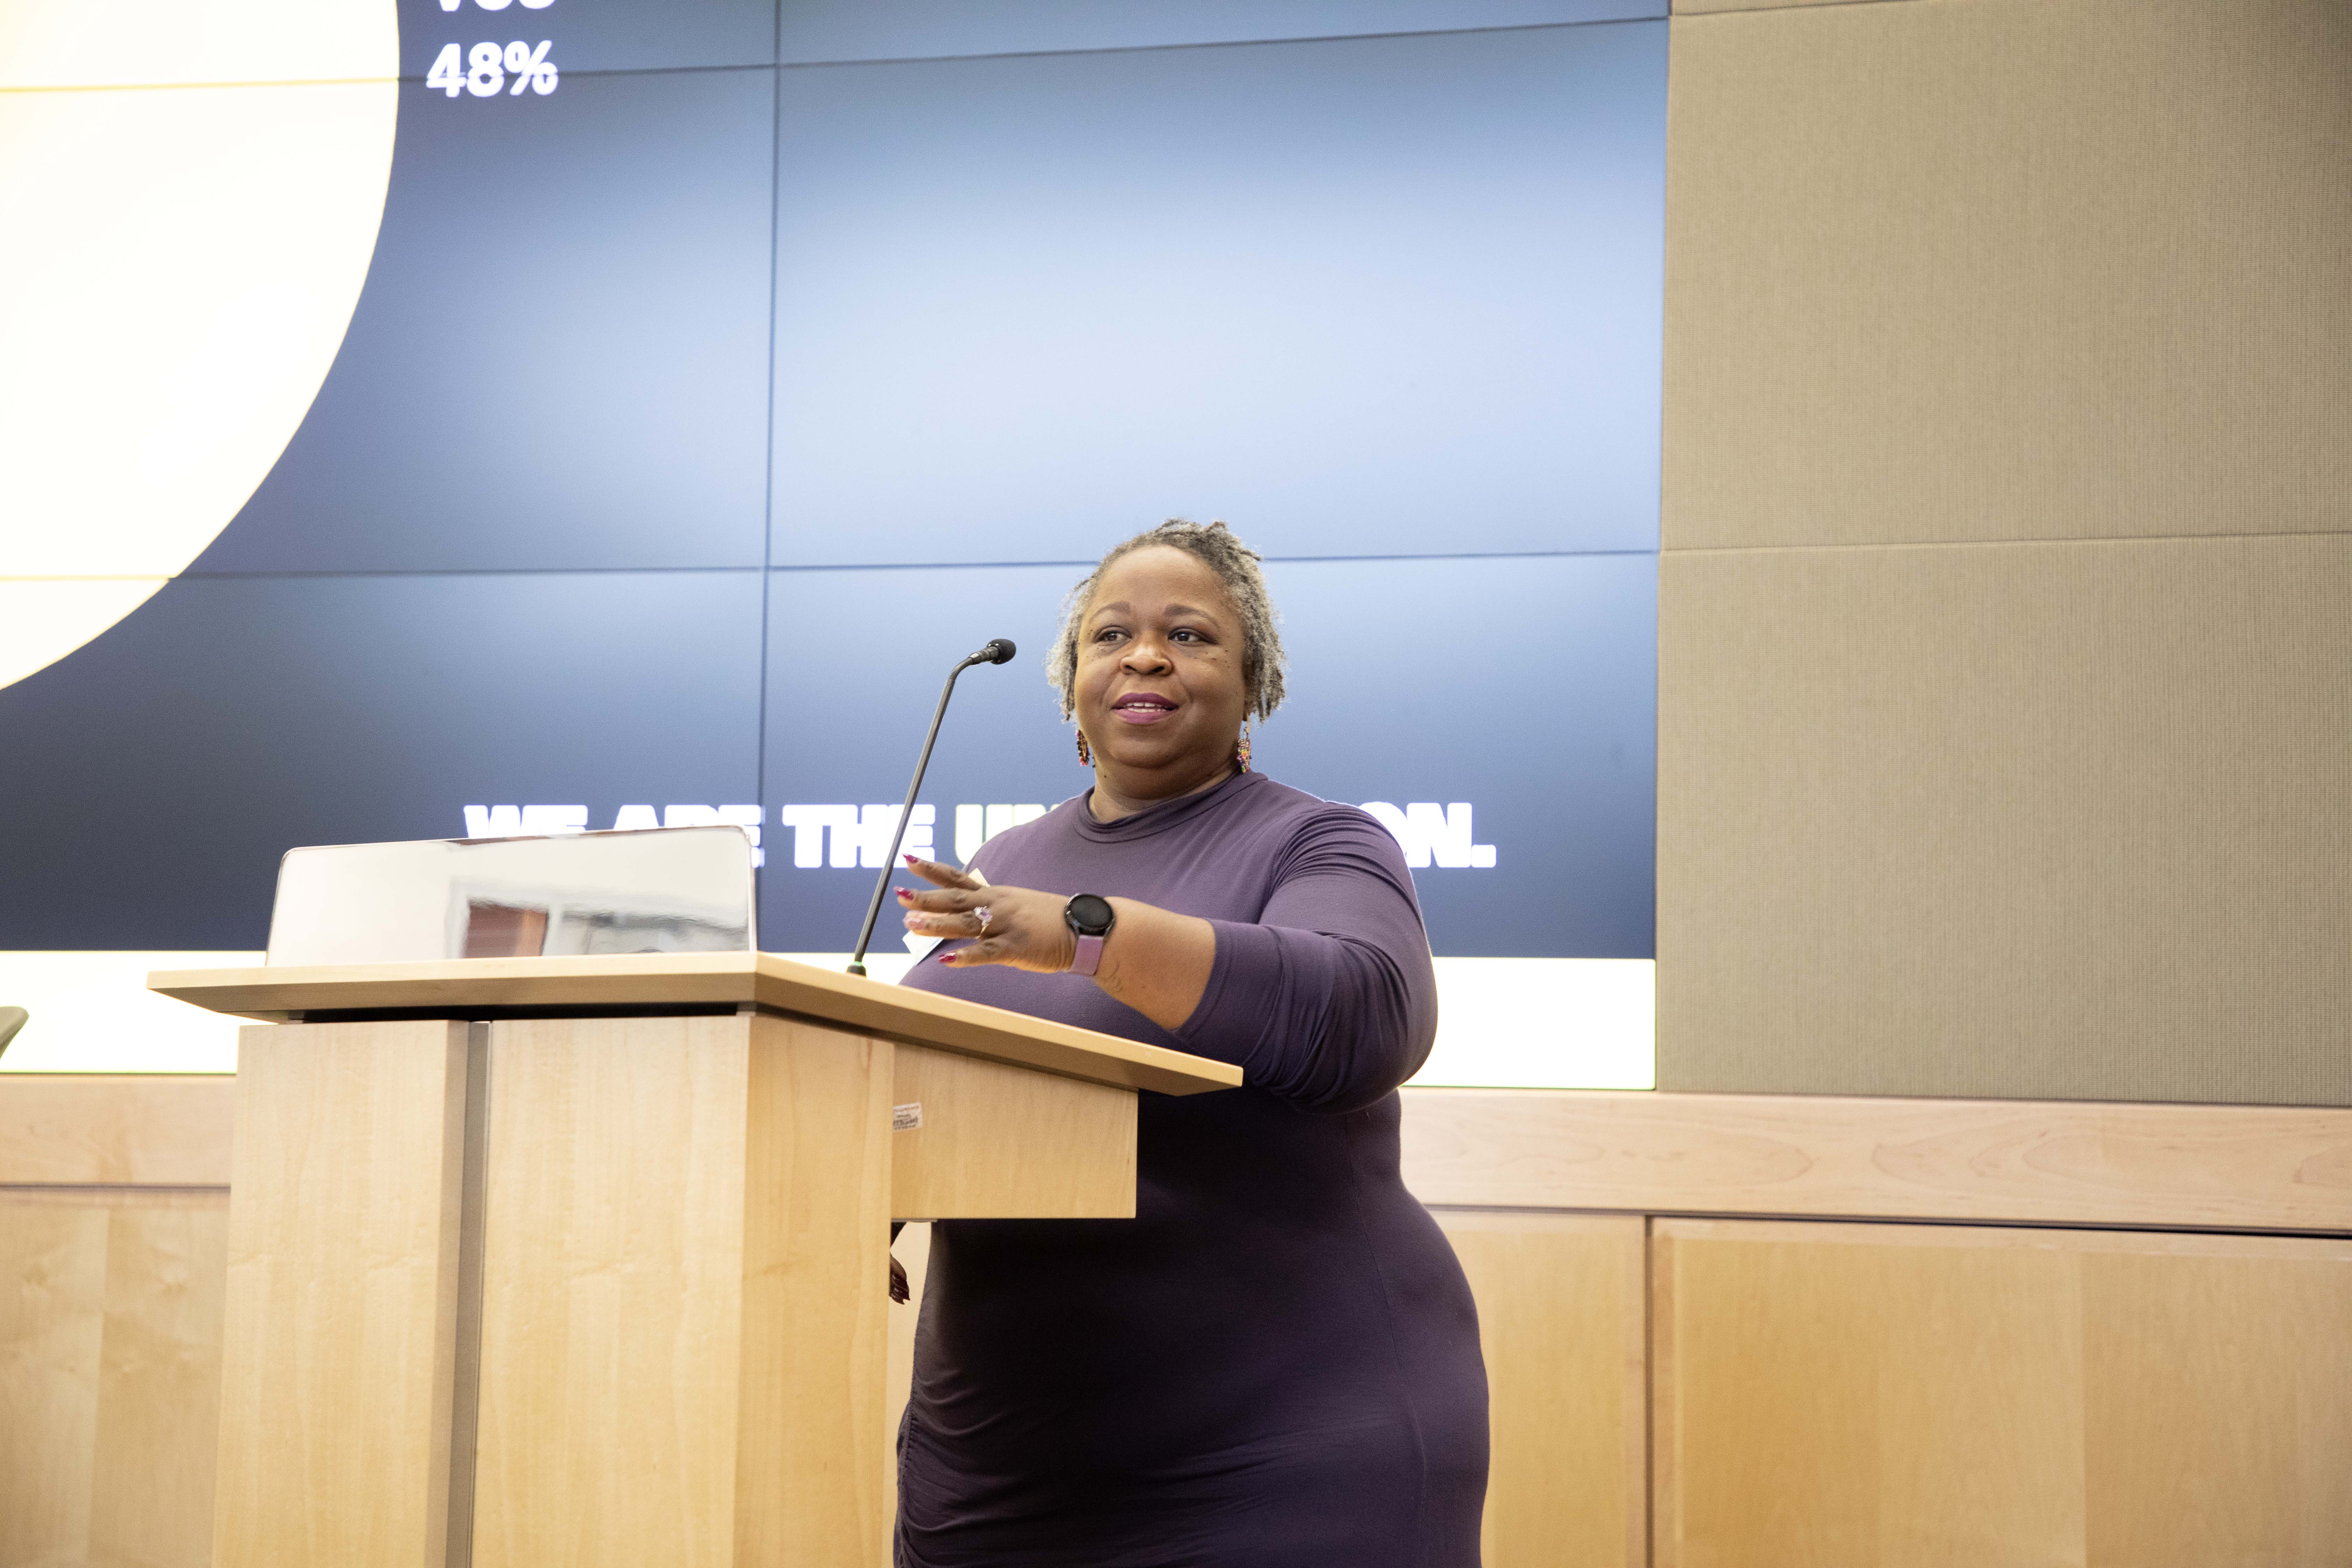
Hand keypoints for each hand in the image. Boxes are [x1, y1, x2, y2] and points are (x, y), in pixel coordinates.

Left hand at [897, 855, 1079, 972]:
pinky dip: (965, 956)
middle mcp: (998, 906)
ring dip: (937, 923)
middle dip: (926, 897)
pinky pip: (986, 952)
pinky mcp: (1016, 948)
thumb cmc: (1049, 920)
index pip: (957, 879)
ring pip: (966, 923)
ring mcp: (1006, 925)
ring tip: (910, 922)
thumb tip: (962, 915)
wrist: (1084, 928)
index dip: (931, 869)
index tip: (908, 858)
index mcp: (996, 895)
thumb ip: (989, 909)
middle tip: (898, 894)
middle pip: (955, 900)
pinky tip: (945, 958)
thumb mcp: (1016, 907)